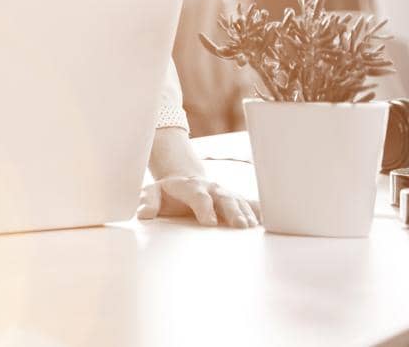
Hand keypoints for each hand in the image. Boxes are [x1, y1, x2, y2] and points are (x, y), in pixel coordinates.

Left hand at [138, 175, 259, 227]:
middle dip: (233, 211)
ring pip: (239, 201)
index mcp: (189, 185)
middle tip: (240, 226)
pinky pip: (250, 205)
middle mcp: (211, 188)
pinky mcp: (235, 201)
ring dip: (247, 214)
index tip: (209, 224)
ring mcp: (225, 194)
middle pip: (224, 197)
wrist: (182, 184)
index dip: (204, 208)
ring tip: (253, 228)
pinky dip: (260, 212)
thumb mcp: (151, 193)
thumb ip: (147, 201)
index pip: (197, 195)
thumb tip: (143, 214)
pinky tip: (269, 223)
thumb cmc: (165, 194)